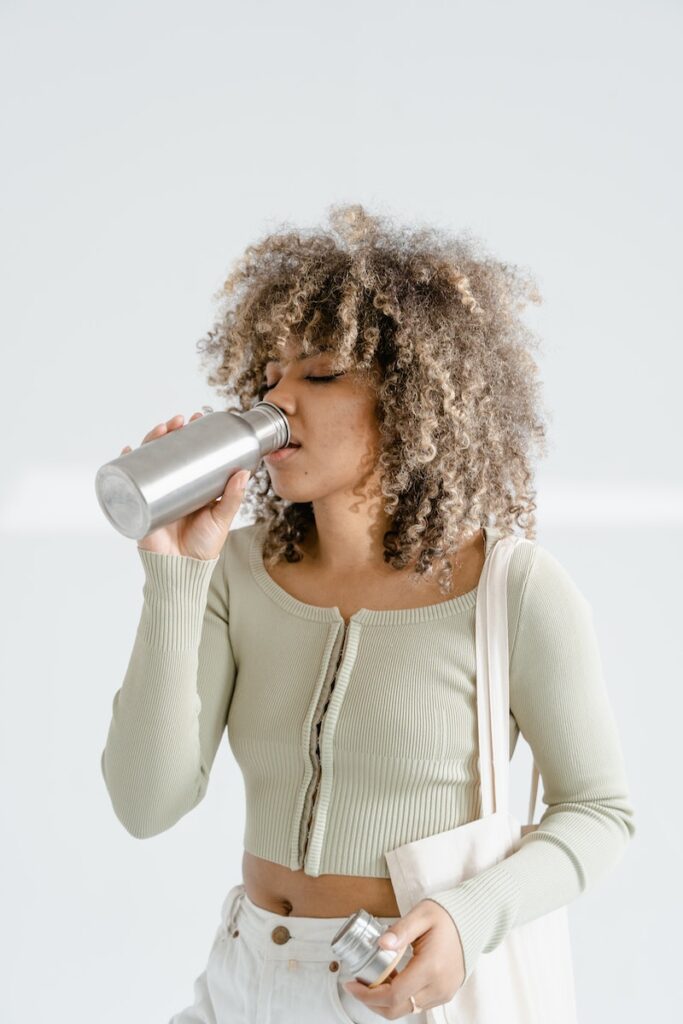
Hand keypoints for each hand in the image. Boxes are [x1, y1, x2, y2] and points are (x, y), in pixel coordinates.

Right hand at [119, 411, 250, 560]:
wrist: (182, 570)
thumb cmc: (203, 545)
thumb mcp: (221, 518)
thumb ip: (232, 498)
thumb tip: (245, 472)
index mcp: (191, 485)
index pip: (188, 453)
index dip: (190, 434)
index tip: (198, 418)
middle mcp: (172, 485)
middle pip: (166, 451)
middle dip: (169, 432)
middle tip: (178, 420)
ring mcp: (154, 493)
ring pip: (148, 461)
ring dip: (150, 441)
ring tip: (160, 430)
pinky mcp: (140, 505)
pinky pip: (129, 483)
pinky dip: (125, 465)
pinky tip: (127, 451)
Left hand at [342, 899, 464, 1018]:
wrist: (474, 920)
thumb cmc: (447, 915)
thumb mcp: (421, 915)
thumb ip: (400, 930)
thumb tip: (381, 944)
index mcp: (431, 967)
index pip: (393, 995)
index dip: (368, 995)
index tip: (351, 984)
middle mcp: (439, 986)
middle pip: (397, 1009)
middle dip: (372, 1002)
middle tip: (357, 986)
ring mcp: (444, 992)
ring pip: (407, 1009)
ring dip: (386, 1001)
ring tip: (373, 980)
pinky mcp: (445, 993)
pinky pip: (417, 1004)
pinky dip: (400, 998)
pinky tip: (392, 979)